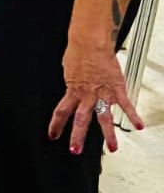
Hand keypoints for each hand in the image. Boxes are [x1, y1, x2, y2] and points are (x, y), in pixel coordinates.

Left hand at [48, 38, 144, 153]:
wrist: (90, 42)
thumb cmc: (78, 52)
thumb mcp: (68, 70)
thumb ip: (73, 84)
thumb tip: (73, 88)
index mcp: (72, 90)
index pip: (61, 112)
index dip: (56, 125)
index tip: (53, 135)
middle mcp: (86, 95)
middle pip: (80, 120)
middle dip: (77, 137)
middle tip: (74, 151)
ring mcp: (102, 93)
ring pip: (104, 117)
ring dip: (108, 135)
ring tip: (112, 148)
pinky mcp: (116, 88)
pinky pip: (126, 104)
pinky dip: (133, 115)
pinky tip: (138, 126)